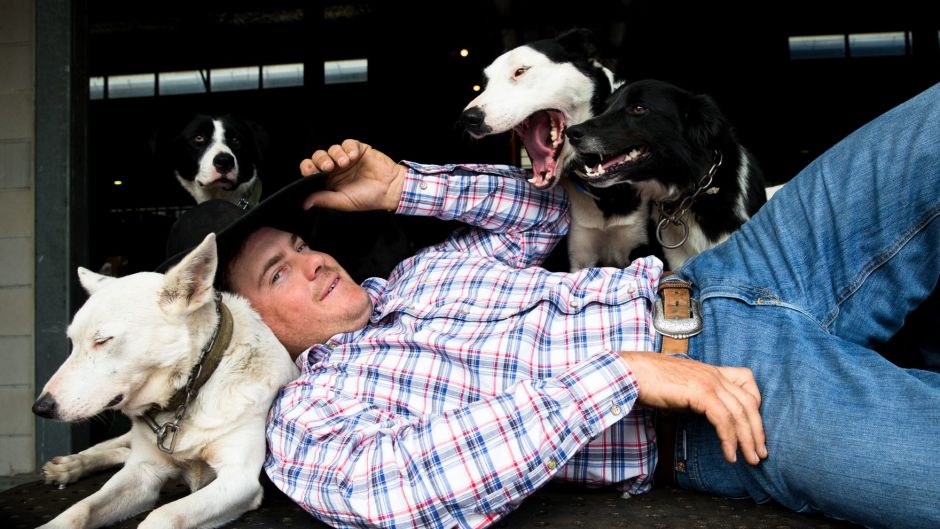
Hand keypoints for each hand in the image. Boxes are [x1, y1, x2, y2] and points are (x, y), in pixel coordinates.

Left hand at [299, 139, 405, 211]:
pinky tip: (354, 156)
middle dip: (321, 160)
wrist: (390, 189)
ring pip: (333, 148)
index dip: (308, 168)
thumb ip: (324, 199)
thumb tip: (305, 203)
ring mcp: (347, 158)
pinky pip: (348, 143)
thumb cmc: (368, 198)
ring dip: (336, 154)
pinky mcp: (358, 149)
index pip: (311, 170)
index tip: (311, 172)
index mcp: (329, 180)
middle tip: (329, 167)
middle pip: (319, 156)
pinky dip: (348, 148)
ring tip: (346, 163)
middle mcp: (336, 168)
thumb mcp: (343, 202)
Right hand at [619, 351, 766, 464]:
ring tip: (749, 459)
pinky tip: (729, 454)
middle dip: (757, 431)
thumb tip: (697, 413)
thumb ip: (694, 398)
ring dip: (747, 440)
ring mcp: (708, 382)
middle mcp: (714, 375)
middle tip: (760, 453)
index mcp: (711, 371)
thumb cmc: (648, 382)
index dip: (755, 404)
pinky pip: (723, 420)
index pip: (747, 380)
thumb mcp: (680, 388)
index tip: (753, 427)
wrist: (631, 373)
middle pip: (749, 402)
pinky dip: (729, 439)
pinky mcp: (700, 392)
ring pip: (740, 413)